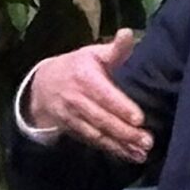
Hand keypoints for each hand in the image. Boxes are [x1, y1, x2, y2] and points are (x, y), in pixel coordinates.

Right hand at [28, 28, 153, 162]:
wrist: (42, 86)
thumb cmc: (77, 66)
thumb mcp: (92, 53)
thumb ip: (114, 49)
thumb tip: (129, 33)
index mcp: (84, 77)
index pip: (104, 95)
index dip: (121, 107)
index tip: (139, 118)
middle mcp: (77, 99)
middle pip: (103, 118)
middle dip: (125, 132)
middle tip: (147, 141)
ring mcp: (73, 117)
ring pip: (98, 133)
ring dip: (121, 145)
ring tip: (141, 153)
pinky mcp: (73, 130)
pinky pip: (94, 142)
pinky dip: (112, 150)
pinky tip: (129, 157)